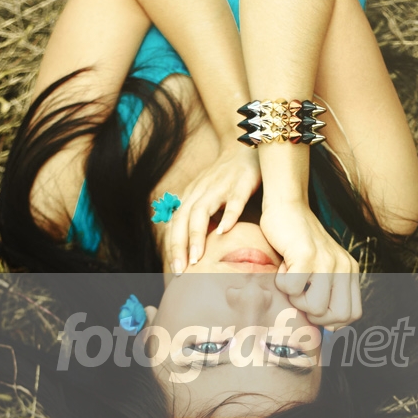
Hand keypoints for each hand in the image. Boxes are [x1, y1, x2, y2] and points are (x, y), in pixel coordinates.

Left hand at [162, 142, 260, 273]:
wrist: (245, 146)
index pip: (175, 224)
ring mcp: (219, 187)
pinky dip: (228, 216)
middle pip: (182, 220)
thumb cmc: (225, 179)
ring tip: (197, 259)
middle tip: (179, 271)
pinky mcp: (240, 183)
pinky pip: (233, 201)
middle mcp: (200, 192)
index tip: (173, 269)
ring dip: (197, 236)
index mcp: (190, 197)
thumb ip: (199, 219)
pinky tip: (225, 232)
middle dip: (178, 247)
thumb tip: (193, 247)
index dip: (172, 247)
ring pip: (201, 212)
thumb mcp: (206, 198)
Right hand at [260, 200, 360, 329]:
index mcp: (350, 271)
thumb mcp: (320, 268)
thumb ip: (327, 293)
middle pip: (337, 317)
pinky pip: (292, 289)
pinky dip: (281, 283)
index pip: (352, 314)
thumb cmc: (297, 243)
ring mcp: (327, 261)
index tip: (312, 307)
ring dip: (295, 298)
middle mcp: (344, 266)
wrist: (287, 207)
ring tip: (291, 276)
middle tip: (300, 294)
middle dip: (313, 315)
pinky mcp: (306, 254)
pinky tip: (284, 266)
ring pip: (314, 307)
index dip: (331, 321)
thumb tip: (330, 329)